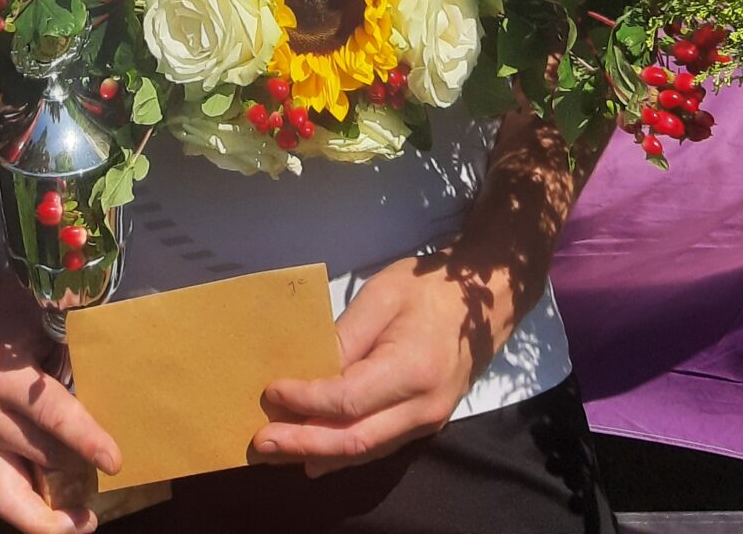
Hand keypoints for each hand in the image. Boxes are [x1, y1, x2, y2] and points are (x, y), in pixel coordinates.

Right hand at [0, 244, 120, 533]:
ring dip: (47, 515)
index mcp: (1, 382)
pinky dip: (25, 505)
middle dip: (78, 476)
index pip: (53, 420)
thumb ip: (66, 354)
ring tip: (81, 522)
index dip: (87, 441)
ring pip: (9, 499)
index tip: (114, 461)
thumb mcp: (34, 319)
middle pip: (41, 462)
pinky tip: (53, 508)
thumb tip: (102, 386)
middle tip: (110, 482)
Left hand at [252, 253, 508, 477]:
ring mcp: (427, 422)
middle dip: (302, 442)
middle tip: (260, 442)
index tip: (271, 392)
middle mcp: (423, 407)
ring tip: (275, 450)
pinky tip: (312, 452)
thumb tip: (309, 371)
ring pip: (365, 451)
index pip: (348, 399)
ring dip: (317, 453)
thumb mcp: (383, 295)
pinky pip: (378, 446)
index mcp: (413, 369)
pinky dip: (341, 451)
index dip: (306, 401)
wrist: (483, 303)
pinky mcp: (423, 425)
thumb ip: (346, 336)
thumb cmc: (429, 290)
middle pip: (354, 439)